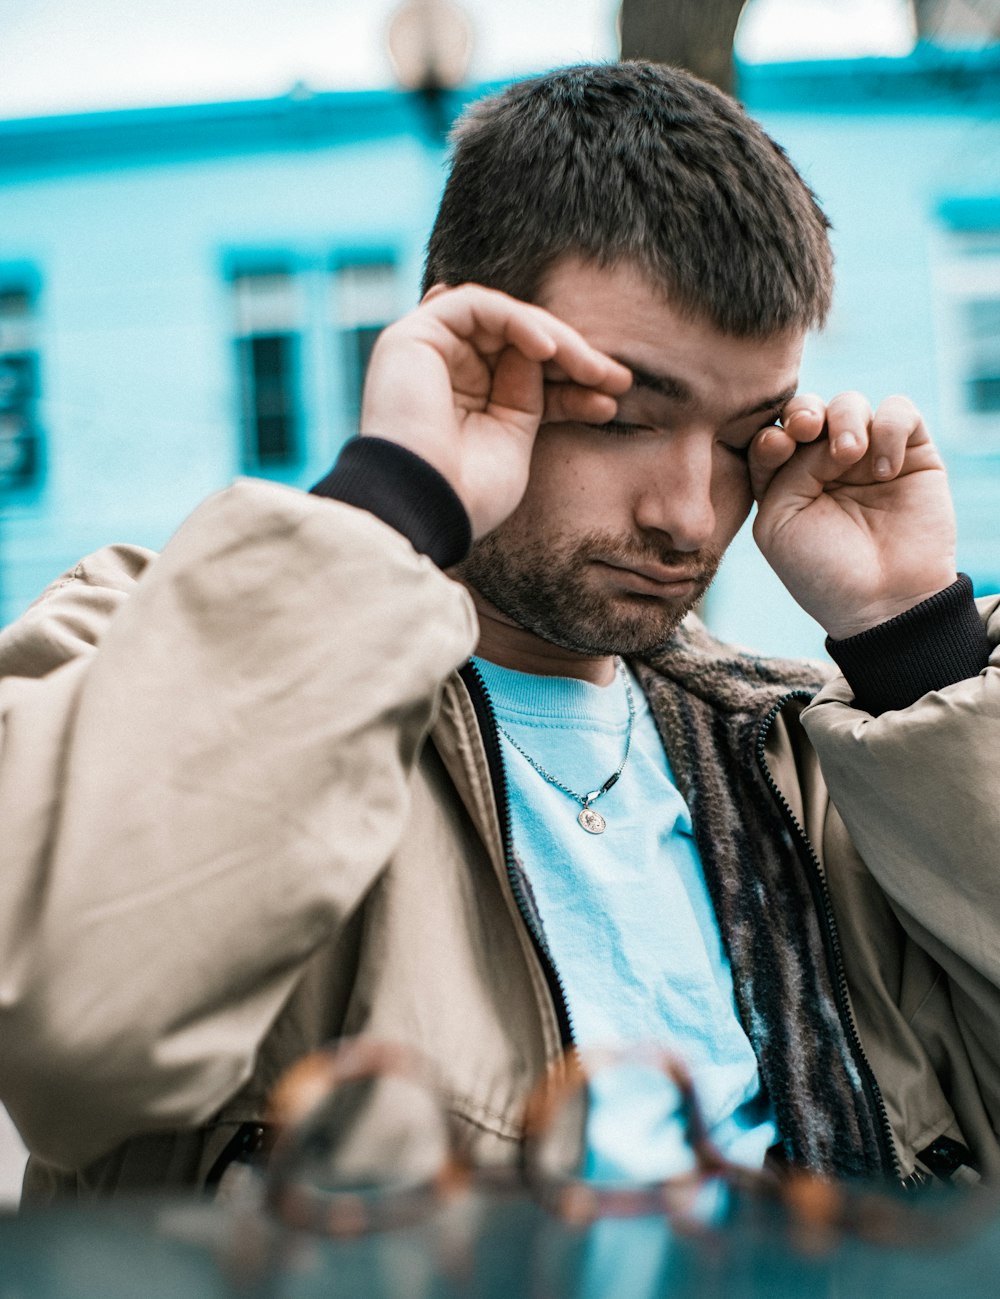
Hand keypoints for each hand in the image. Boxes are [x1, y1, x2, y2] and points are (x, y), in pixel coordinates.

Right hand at [359, 284, 631, 538]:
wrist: (425, 508)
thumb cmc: (467, 494)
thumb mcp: (515, 439)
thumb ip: (532, 396)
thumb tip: (558, 358)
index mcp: (466, 405)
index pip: (527, 377)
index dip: (573, 383)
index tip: (612, 399)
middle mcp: (445, 374)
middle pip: (518, 345)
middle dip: (573, 358)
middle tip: (619, 378)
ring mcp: (427, 352)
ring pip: (503, 321)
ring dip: (555, 339)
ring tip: (592, 368)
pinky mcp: (412, 336)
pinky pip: (476, 307)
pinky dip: (517, 321)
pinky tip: (549, 351)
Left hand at [749, 392, 957, 639]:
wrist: (883, 603)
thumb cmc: (822, 571)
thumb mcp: (778, 523)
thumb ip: (781, 471)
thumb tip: (818, 428)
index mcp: (785, 479)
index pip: (772, 434)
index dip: (771, 431)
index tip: (776, 447)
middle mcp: (824, 464)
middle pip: (808, 409)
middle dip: (803, 411)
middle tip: (806, 427)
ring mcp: (867, 456)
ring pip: (850, 405)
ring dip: (844, 419)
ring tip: (849, 454)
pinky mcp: (912, 454)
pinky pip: (899, 411)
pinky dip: (889, 428)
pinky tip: (885, 469)